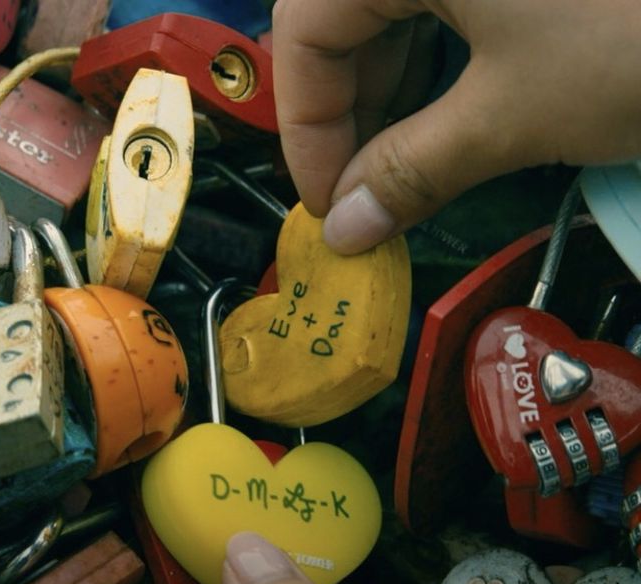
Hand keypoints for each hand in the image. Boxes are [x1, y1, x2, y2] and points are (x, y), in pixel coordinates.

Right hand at [272, 0, 640, 252]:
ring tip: (411, 165)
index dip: (306, 131)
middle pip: (345, 20)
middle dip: (353, 118)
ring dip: (399, 95)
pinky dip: (446, 60)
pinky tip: (457, 109)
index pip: (304, 35)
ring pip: (399, 11)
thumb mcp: (515, 110)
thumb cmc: (640, 32)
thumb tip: (345, 232)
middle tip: (372, 196)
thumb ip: (411, 172)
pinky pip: (451, 2)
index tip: (331, 208)